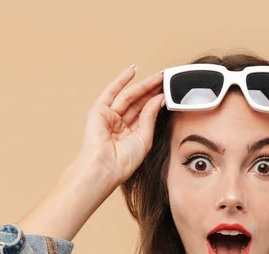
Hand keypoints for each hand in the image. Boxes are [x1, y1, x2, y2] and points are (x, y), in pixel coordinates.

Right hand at [77, 65, 164, 184]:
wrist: (105, 167)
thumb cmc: (123, 161)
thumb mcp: (144, 138)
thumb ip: (150, 117)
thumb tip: (159, 99)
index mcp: (131, 133)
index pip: (146, 112)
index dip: (157, 101)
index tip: (169, 91)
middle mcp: (120, 124)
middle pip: (139, 102)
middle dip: (152, 90)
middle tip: (166, 79)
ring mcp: (109, 116)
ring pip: (129, 96)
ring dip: (143, 85)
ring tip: (158, 76)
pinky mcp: (99, 111)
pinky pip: (111, 92)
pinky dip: (121, 81)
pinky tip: (132, 71)